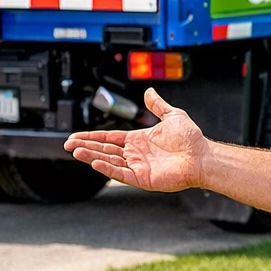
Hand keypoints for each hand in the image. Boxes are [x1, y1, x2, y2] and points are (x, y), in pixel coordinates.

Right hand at [63, 88, 209, 191]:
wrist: (202, 155)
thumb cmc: (191, 138)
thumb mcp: (172, 115)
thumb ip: (157, 105)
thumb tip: (148, 91)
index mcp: (138, 140)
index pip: (109, 137)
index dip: (92, 136)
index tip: (76, 136)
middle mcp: (135, 154)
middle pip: (104, 149)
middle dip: (86, 146)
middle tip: (67, 144)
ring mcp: (138, 167)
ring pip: (109, 161)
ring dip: (92, 156)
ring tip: (75, 151)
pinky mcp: (142, 179)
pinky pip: (121, 174)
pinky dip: (107, 168)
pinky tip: (95, 162)